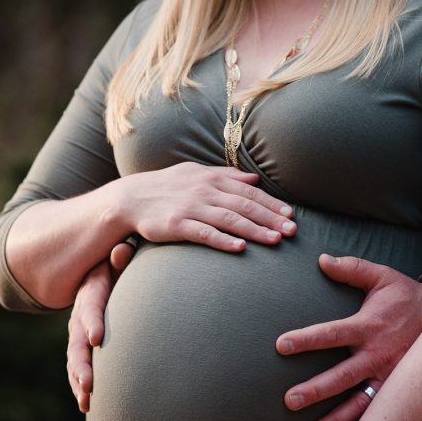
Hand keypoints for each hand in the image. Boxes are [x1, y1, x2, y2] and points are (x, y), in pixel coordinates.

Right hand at [66, 241, 135, 411]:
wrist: (107, 271)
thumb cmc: (121, 264)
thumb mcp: (119, 258)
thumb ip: (121, 257)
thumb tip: (121, 250)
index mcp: (90, 292)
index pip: (90, 307)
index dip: (91, 321)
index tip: (96, 339)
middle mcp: (80, 314)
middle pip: (76, 341)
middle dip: (82, 365)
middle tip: (89, 385)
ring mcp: (79, 332)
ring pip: (73, 359)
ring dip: (78, 381)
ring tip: (86, 403)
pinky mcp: (83, 345)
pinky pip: (77, 367)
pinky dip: (79, 385)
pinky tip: (86, 405)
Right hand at [111, 162, 295, 251]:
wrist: (129, 198)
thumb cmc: (165, 187)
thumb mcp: (195, 173)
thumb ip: (225, 176)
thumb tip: (254, 179)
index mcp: (211, 178)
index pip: (248, 192)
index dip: (271, 204)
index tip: (290, 215)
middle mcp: (204, 191)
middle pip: (244, 206)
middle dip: (271, 219)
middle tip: (292, 231)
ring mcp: (191, 208)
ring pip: (230, 219)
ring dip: (255, 230)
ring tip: (275, 240)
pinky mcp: (177, 225)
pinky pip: (204, 233)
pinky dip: (223, 240)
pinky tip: (240, 247)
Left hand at [277, 254, 421, 420]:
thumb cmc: (408, 297)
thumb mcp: (382, 277)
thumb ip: (352, 268)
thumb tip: (322, 259)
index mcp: (368, 327)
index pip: (331, 334)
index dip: (306, 339)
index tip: (281, 345)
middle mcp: (377, 356)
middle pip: (341, 376)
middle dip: (316, 389)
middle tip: (289, 400)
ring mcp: (388, 377)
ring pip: (359, 402)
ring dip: (336, 418)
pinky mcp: (397, 390)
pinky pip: (376, 411)